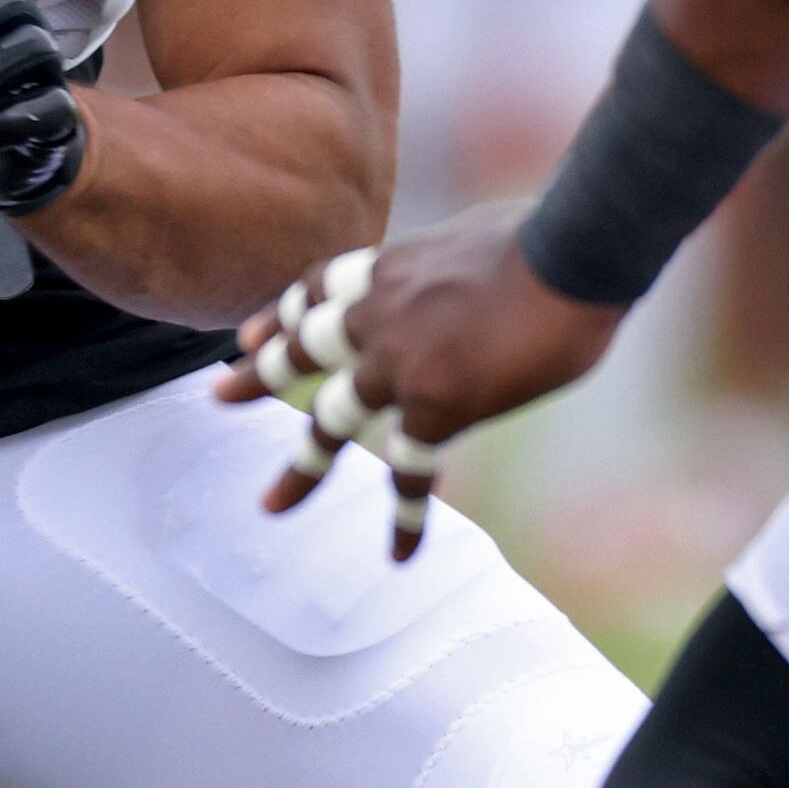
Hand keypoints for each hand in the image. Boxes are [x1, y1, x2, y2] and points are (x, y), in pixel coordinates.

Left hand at [217, 208, 621, 556]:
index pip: (320, 288)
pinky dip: (405, 516)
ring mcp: (399, 364)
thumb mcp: (485, 233)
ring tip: (271, 507)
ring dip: (303, 469)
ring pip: (332, 421)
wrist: (570, 250)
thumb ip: (464, 262)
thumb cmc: (555, 233)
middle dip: (258, 375)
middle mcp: (379, 315)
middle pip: (303, 348)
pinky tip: (399, 554)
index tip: (251, 333)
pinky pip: (411, 470)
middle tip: (218, 394)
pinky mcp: (436, 405)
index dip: (284, 312)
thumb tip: (490, 267)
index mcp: (393, 269)